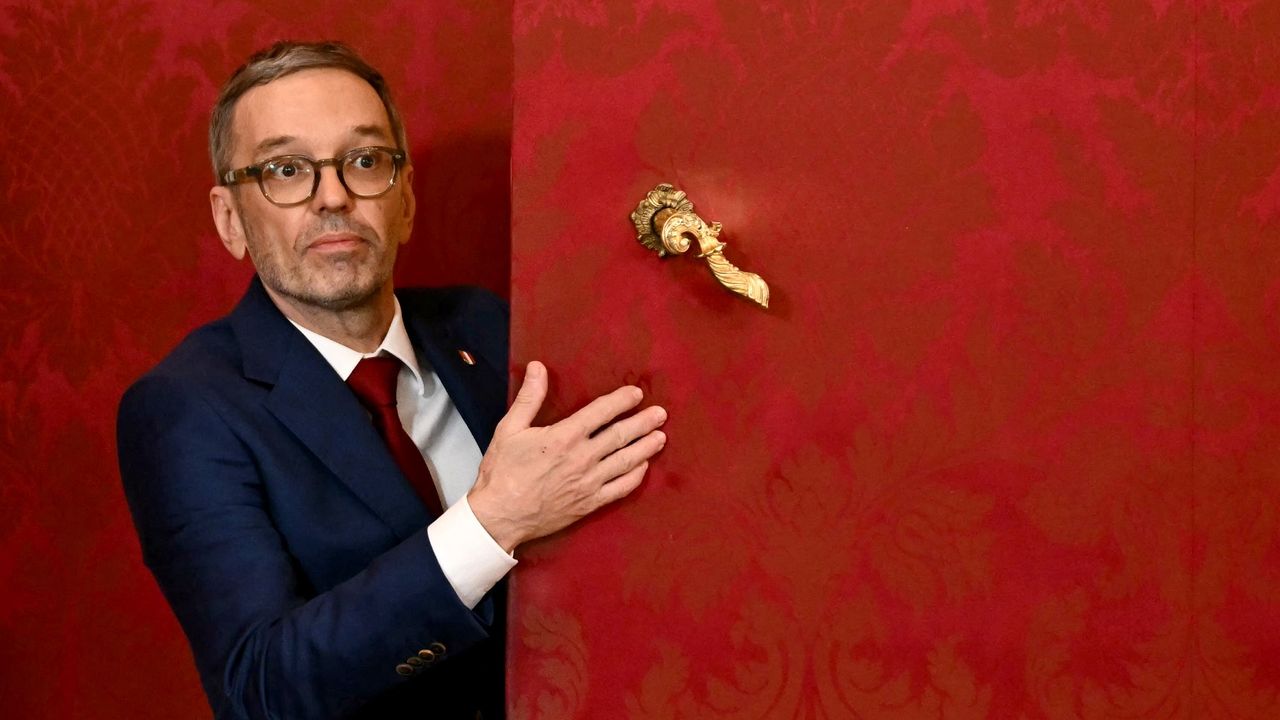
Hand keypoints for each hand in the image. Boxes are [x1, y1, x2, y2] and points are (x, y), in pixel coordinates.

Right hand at [467, 361, 667, 552]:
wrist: (500, 516)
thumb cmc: (502, 471)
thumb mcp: (509, 429)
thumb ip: (529, 397)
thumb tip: (538, 367)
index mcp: (564, 437)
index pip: (601, 412)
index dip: (621, 401)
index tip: (636, 393)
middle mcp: (582, 458)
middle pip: (621, 435)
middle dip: (643, 423)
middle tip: (661, 414)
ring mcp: (589, 483)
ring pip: (626, 461)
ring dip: (646, 447)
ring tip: (661, 437)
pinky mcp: (590, 503)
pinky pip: (620, 489)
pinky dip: (635, 476)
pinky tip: (643, 467)